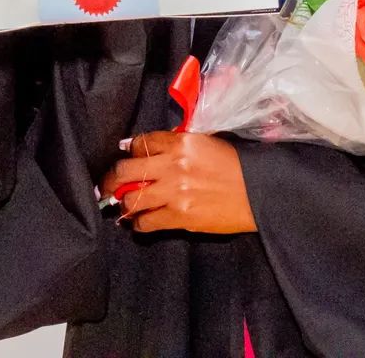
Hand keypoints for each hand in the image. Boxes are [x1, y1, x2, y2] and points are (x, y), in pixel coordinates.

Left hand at [100, 131, 256, 234]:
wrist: (258, 193)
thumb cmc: (236, 164)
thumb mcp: (208, 143)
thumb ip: (180, 144)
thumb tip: (155, 149)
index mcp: (182, 142)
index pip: (142, 142)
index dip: (130, 149)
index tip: (126, 154)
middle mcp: (173, 165)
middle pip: (126, 171)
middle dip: (111, 178)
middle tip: (106, 183)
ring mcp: (174, 193)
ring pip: (131, 199)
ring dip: (123, 202)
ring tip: (122, 203)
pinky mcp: (179, 217)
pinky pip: (146, 222)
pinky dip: (139, 222)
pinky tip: (139, 220)